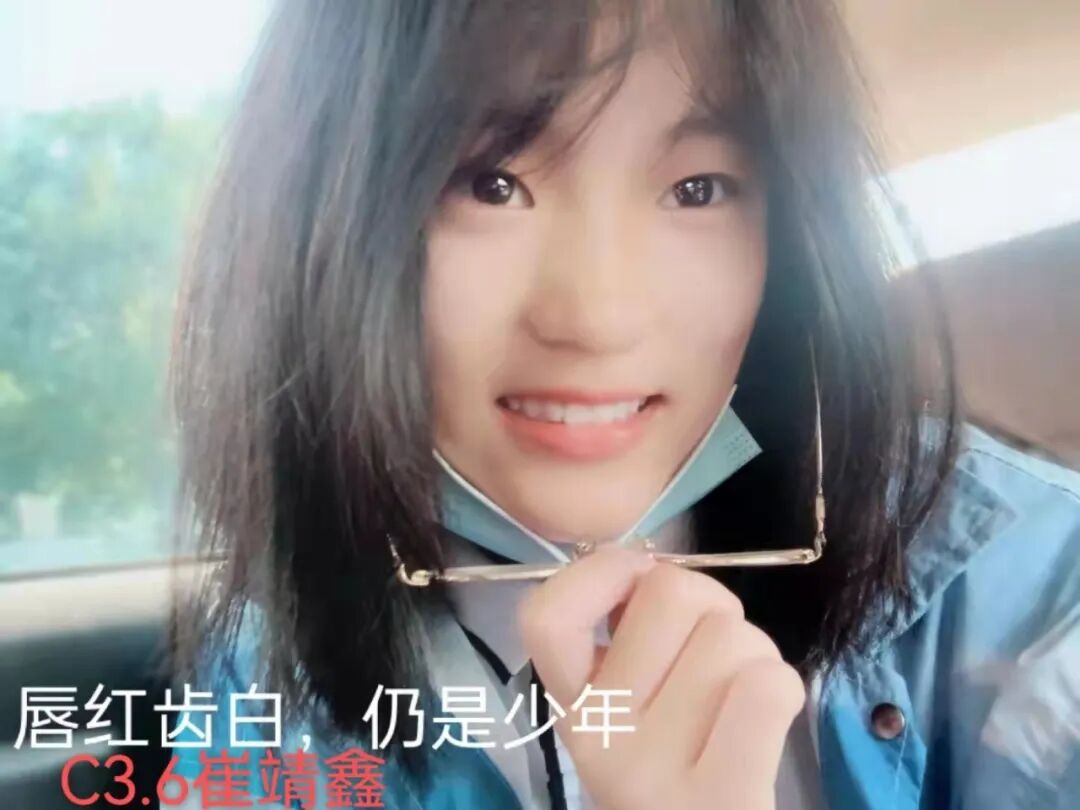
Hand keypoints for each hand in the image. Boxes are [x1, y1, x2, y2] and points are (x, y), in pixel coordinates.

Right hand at [518, 545, 804, 809]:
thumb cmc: (676, 757)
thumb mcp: (627, 698)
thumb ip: (629, 630)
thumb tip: (653, 566)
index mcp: (571, 703)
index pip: (545, 614)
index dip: (602, 569)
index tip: (638, 578)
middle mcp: (600, 735)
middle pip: (672, 592)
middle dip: (710, 604)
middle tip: (710, 649)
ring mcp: (656, 770)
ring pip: (732, 635)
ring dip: (753, 651)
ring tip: (739, 696)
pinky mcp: (723, 798)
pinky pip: (766, 686)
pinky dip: (780, 686)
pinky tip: (765, 718)